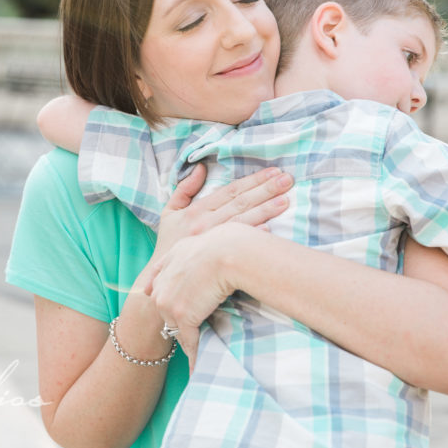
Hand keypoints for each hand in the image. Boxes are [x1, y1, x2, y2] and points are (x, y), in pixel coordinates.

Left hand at [148, 223, 258, 371]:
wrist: (231, 251)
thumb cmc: (232, 243)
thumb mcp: (210, 238)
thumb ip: (203, 248)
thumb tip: (223, 248)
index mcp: (173, 256)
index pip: (158, 277)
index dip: (158, 289)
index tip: (153, 296)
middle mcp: (165, 278)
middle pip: (164, 305)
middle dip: (174, 318)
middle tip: (184, 331)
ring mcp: (170, 299)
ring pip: (176, 325)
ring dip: (185, 339)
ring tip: (193, 352)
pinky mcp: (182, 316)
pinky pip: (188, 340)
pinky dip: (194, 355)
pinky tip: (198, 365)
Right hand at [152, 165, 290, 265]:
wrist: (160, 279)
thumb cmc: (168, 245)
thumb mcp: (169, 213)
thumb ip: (184, 189)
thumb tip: (200, 168)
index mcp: (196, 210)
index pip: (230, 190)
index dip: (252, 180)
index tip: (272, 172)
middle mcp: (204, 223)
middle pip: (240, 202)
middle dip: (265, 189)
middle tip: (287, 180)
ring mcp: (210, 241)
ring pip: (242, 221)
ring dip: (265, 210)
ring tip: (285, 200)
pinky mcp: (213, 258)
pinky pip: (235, 245)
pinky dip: (252, 236)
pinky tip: (270, 230)